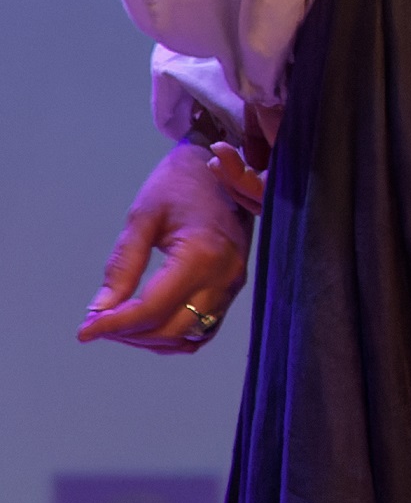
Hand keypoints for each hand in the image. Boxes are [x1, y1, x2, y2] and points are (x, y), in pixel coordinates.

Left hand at [77, 144, 257, 354]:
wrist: (217, 165)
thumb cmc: (177, 183)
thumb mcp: (142, 217)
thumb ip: (122, 266)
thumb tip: (98, 312)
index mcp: (202, 254)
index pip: (151, 309)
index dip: (114, 324)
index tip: (83, 330)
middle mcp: (224, 275)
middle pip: (170, 329)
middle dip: (128, 333)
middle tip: (98, 321)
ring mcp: (234, 283)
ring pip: (188, 335)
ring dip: (150, 337)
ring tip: (121, 321)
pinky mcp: (234, 286)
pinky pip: (204, 328)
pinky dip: (174, 334)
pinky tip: (149, 322)